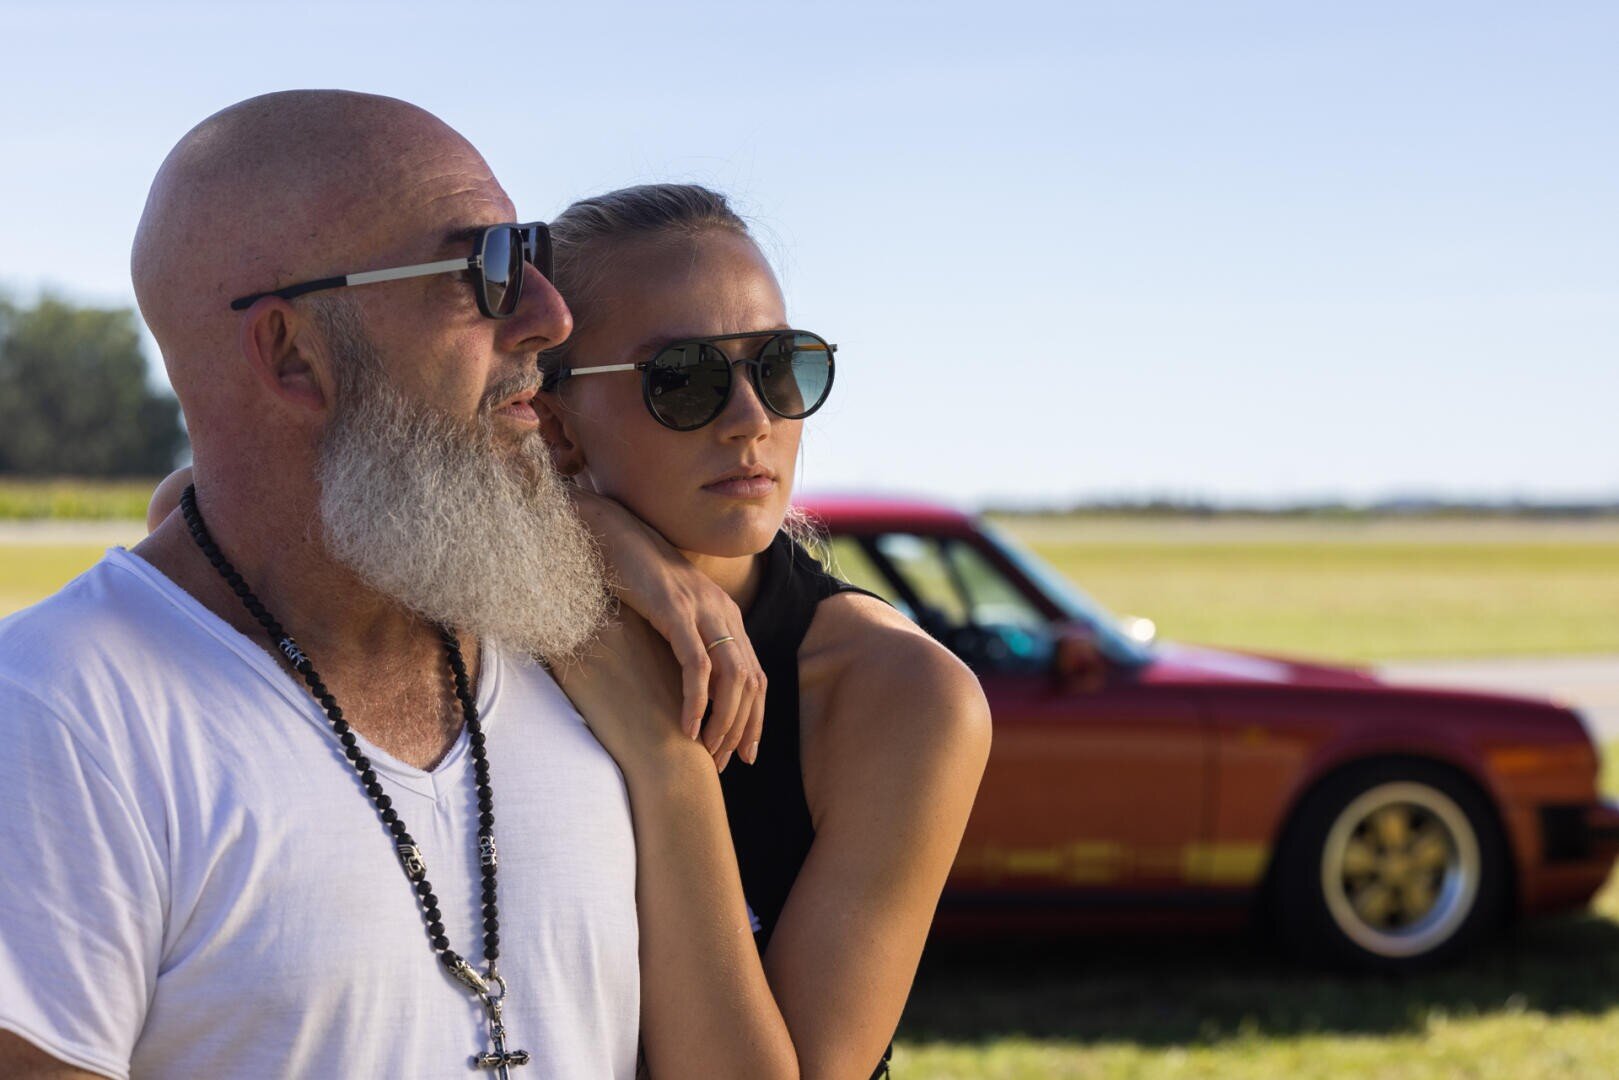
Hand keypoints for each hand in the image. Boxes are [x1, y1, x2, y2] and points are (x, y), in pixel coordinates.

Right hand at [568, 488, 765, 769]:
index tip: (744, 753)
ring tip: (706, 752)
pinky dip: (697, 700)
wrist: (611, 534)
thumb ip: (686, 641)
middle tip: (725, 763)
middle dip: (742, 729)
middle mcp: (724, 613)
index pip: (757, 676)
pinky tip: (687, 728)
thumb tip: (689, 685)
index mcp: (727, 615)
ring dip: (722, 722)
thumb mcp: (670, 612)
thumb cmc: (633, 578)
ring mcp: (702, 610)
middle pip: (752, 682)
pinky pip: (696, 665)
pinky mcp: (676, 611)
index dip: (755, 718)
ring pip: (731, 678)